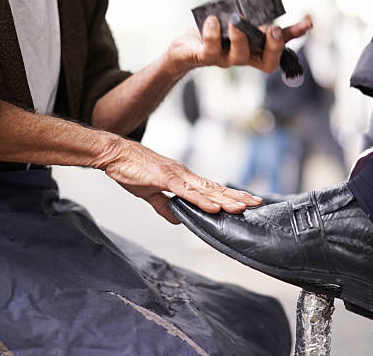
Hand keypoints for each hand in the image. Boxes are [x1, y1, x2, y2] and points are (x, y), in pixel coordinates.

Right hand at [102, 138, 261, 223]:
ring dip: (225, 200)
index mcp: (182, 178)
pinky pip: (186, 192)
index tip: (246, 201)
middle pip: (215, 188)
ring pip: (205, 190)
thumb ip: (164, 205)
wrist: (115, 154)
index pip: (211, 188)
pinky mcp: (164, 178)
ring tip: (242, 208)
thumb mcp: (150, 193)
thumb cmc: (131, 169)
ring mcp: (176, 176)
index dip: (229, 195)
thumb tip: (177, 218)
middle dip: (236, 197)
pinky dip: (201, 200)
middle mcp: (184, 175)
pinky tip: (214, 207)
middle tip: (257, 203)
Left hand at [167, 15, 312, 75]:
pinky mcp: (204, 58)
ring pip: (240, 56)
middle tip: (273, 31)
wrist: (183, 50)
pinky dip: (212, 35)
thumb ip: (245, 11)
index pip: (280, 45)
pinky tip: (213, 20)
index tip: (308, 23)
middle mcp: (244, 57)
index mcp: (255, 49)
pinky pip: (210, 51)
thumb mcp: (230, 19)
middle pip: (267, 62)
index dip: (294, 36)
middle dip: (273, 48)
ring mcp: (225, 60)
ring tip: (237, 21)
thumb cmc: (211, 33)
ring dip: (241, 38)